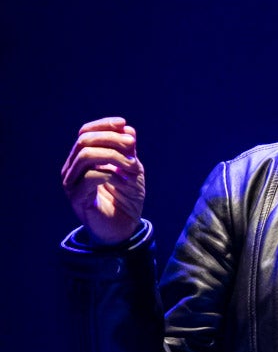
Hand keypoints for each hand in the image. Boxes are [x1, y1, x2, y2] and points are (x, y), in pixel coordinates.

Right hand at [61, 116, 144, 243]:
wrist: (124, 228)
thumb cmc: (126, 198)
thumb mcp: (131, 168)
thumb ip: (128, 150)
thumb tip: (127, 128)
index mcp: (81, 159)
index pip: (84, 132)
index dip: (103, 125)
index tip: (123, 123)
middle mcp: (71, 169)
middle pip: (84, 140)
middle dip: (111, 139)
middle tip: (132, 147)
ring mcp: (71, 183)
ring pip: (86, 155)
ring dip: (114, 157)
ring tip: (132, 168)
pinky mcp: (76, 198)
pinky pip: (90, 176)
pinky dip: (111, 175)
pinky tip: (123, 183)